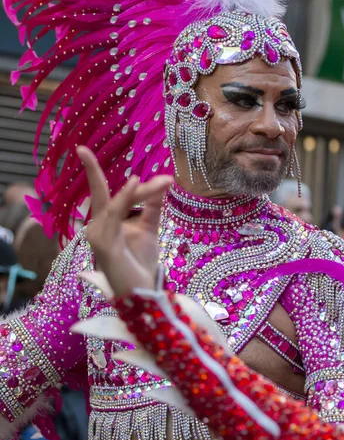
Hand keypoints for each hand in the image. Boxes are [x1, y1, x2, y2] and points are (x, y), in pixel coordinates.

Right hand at [77, 146, 171, 294]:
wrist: (143, 291)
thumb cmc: (141, 261)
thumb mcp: (150, 228)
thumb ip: (152, 206)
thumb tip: (163, 181)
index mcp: (106, 221)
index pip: (109, 194)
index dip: (137, 186)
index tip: (166, 180)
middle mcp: (96, 226)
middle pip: (98, 192)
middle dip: (88, 169)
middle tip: (81, 148)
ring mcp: (97, 235)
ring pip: (114, 203)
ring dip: (140, 191)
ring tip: (164, 181)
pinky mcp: (103, 244)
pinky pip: (113, 215)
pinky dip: (124, 199)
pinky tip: (135, 183)